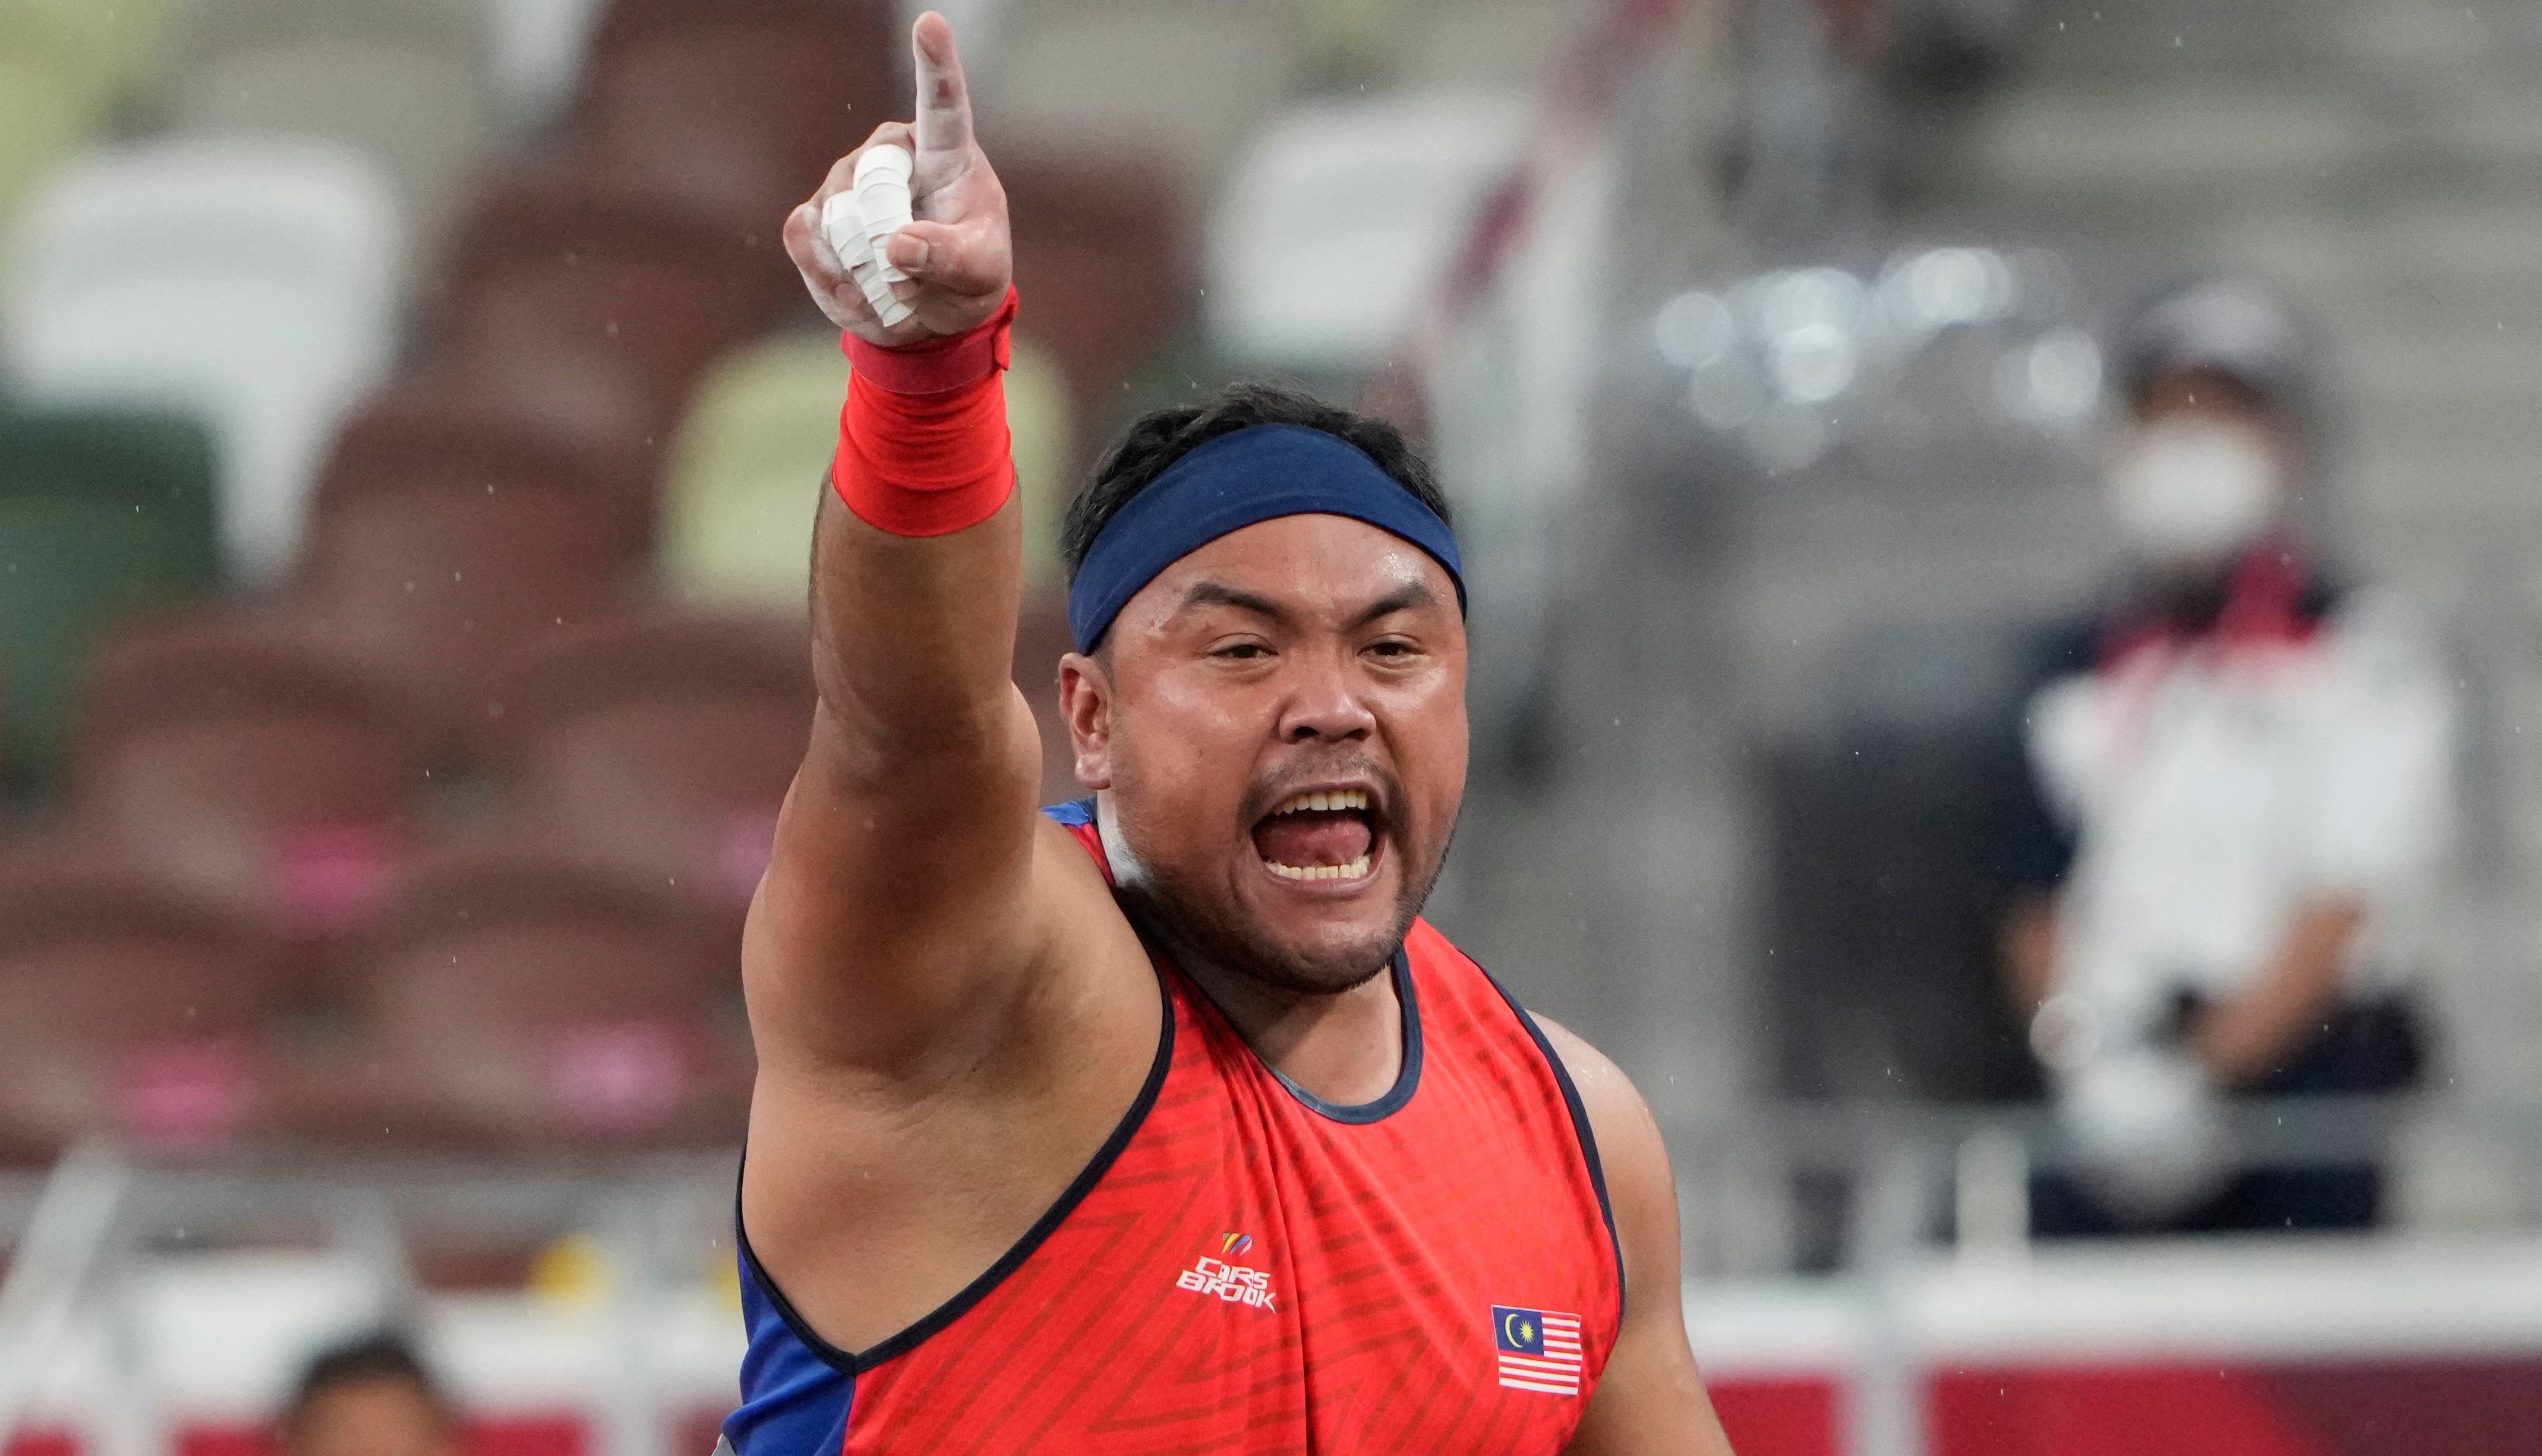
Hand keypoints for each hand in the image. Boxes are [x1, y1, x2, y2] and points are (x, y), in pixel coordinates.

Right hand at [782, 12, 1010, 345]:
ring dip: (868, 270)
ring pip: (840, 219)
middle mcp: (889, 155)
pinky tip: (860, 289)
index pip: (942, 102)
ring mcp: (845, 182)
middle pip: (875, 185)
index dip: (935, 64)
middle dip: (891, 240)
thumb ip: (948, 257)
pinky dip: (834, 279)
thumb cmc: (967, 276)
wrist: (928, 315)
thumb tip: (897, 244)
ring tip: (896, 286)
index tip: (931, 24)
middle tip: (915, 276)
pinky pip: (807, 240)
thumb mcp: (978, 272)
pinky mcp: (813, 217)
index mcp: (945, 152)